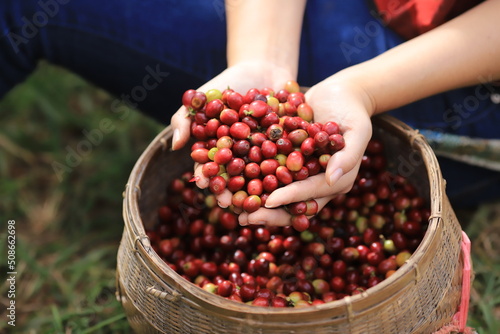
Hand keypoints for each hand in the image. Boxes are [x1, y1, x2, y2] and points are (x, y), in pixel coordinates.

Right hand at [170, 60, 293, 208]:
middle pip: (235, 179)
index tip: (203, 182)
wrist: (266, 69)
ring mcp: (267, 157)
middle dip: (231, 190)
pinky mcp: (290, 151)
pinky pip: (289, 161)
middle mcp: (243, 159)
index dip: (206, 175)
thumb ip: (185, 118)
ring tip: (256, 200)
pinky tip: (289, 179)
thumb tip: (175, 146)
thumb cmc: (229, 84)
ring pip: (262, 176)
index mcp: (222, 152)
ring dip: (259, 189)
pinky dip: (289, 169)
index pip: (210, 167)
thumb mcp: (203, 97)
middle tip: (229, 201)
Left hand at [239, 79, 373, 225]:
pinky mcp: (285, 160)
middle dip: (268, 213)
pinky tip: (228, 180)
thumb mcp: (357, 130)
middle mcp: (315, 183)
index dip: (290, 198)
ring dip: (254, 202)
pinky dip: (248, 178)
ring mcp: (299, 173)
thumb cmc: (352, 111)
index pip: (310, 195)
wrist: (340, 92)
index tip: (269, 202)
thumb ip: (347, 155)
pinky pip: (266, 172)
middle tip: (245, 217)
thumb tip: (332, 179)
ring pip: (275, 193)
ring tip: (232, 207)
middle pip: (291, 205)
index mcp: (334, 182)